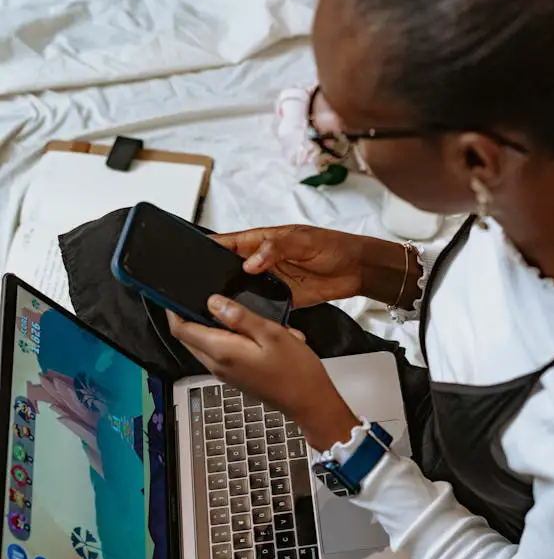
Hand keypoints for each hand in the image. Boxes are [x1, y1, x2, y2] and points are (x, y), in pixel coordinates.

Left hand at [168, 296, 359, 449]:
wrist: (309, 402)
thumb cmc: (296, 371)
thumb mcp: (270, 333)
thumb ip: (239, 316)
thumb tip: (213, 302)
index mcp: (222, 352)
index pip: (181, 330)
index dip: (172, 310)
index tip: (172, 294)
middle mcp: (218, 365)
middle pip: (188, 338)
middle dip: (188, 316)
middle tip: (198, 295)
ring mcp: (225, 373)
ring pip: (203, 345)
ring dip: (208, 326)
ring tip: (229, 310)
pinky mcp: (235, 376)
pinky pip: (219, 353)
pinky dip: (224, 338)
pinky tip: (248, 331)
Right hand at [214, 225, 365, 308]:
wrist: (356, 270)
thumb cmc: (332, 246)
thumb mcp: (303, 241)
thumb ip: (276, 248)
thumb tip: (250, 262)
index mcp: (263, 241)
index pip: (229, 243)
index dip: (210, 248)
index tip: (192, 258)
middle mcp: (262, 262)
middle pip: (229, 269)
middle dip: (215, 278)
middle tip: (200, 288)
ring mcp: (270, 282)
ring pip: (242, 290)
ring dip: (232, 297)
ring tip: (216, 306)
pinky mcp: (280, 299)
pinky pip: (261, 307)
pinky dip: (253, 313)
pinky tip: (245, 318)